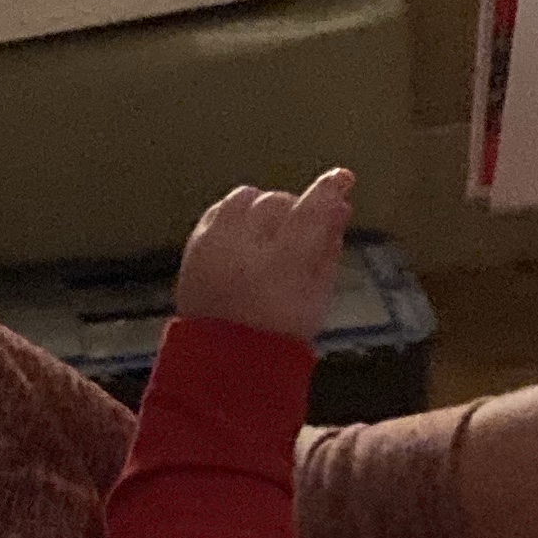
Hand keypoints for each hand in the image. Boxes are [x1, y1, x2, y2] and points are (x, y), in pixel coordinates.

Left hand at [174, 168, 353, 342]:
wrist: (224, 360)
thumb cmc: (281, 332)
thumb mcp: (318, 296)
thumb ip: (329, 249)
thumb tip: (341, 208)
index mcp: (282, 267)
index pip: (311, 212)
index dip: (330, 190)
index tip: (343, 178)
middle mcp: (245, 249)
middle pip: (277, 202)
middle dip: (295, 208)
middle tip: (304, 226)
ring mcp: (215, 246)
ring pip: (245, 198)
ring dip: (264, 207)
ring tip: (272, 230)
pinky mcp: (193, 246)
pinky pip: (219, 210)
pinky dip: (236, 215)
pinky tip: (246, 233)